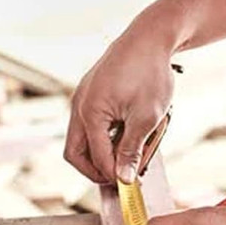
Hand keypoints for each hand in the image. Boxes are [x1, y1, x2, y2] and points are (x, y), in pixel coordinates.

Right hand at [64, 21, 176, 183]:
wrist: (149, 38)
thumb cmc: (149, 74)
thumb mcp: (147, 117)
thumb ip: (132, 150)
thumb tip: (124, 178)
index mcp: (89, 113)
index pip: (95, 157)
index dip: (113, 174)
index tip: (132, 186)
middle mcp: (78, 106)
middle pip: (76, 152)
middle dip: (96, 170)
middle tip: (121, 179)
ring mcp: (82, 99)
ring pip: (82, 139)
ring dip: (102, 152)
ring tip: (130, 156)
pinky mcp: (91, 94)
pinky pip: (90, 124)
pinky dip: (105, 136)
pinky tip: (128, 136)